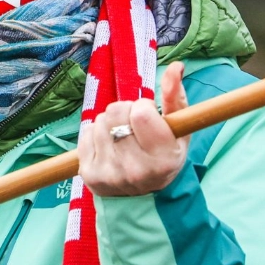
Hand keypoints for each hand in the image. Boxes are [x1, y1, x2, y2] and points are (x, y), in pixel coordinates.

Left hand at [79, 61, 189, 196]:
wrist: (143, 198)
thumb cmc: (163, 157)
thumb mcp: (178, 132)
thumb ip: (176, 97)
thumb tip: (176, 66)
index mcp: (162, 159)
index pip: (140, 112)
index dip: (143, 108)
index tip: (148, 118)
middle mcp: (136, 170)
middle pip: (116, 112)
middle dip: (125, 111)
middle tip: (133, 127)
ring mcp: (109, 174)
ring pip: (100, 121)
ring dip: (110, 122)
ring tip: (121, 137)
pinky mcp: (89, 174)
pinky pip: (86, 133)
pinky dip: (96, 133)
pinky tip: (108, 146)